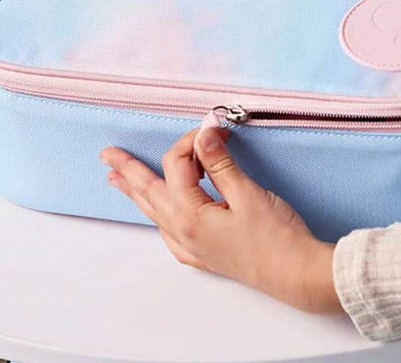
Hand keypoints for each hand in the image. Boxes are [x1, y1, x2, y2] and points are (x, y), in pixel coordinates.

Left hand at [99, 124, 345, 316]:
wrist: (293, 273)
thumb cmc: (275, 236)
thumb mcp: (247, 193)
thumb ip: (219, 162)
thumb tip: (201, 132)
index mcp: (190, 215)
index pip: (176, 165)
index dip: (190, 140)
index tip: (213, 128)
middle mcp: (182, 233)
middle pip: (150, 192)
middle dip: (129, 170)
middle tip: (108, 154)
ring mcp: (190, 247)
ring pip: (155, 212)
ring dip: (137, 192)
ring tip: (117, 180)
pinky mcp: (202, 254)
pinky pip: (168, 231)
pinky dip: (158, 214)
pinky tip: (158, 212)